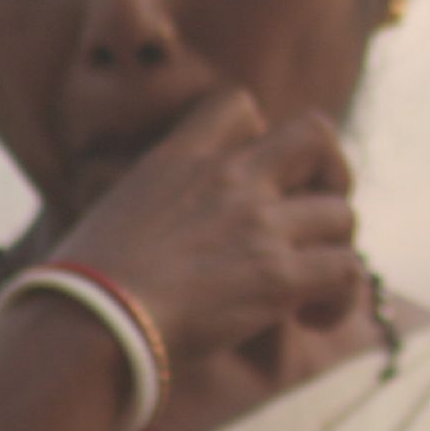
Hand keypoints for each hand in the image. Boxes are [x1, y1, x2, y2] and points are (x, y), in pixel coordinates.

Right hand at [43, 89, 364, 367]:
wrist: (86, 327)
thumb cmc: (82, 290)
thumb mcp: (114, 218)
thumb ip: (157, 209)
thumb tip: (165, 243)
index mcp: (178, 159)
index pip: (238, 103)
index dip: (261, 132)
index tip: (255, 175)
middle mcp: (228, 179)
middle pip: (317, 134)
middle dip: (332, 172)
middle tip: (316, 218)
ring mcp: (259, 224)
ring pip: (341, 213)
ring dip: (335, 249)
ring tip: (312, 289)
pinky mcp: (279, 277)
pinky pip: (347, 269)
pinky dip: (342, 297)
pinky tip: (314, 319)